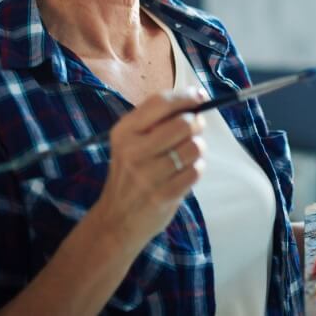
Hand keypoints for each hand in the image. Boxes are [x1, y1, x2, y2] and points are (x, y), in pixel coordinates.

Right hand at [92, 87, 207, 251]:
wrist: (116, 219)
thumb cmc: (130, 173)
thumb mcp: (129, 143)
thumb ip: (154, 122)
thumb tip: (193, 99)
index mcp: (124, 132)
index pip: (159, 103)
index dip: (184, 96)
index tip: (199, 96)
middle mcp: (133, 151)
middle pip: (182, 124)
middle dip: (197, 123)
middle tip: (196, 127)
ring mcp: (148, 175)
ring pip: (194, 147)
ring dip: (198, 147)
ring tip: (189, 152)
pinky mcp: (163, 195)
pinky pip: (196, 170)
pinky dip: (197, 167)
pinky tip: (187, 170)